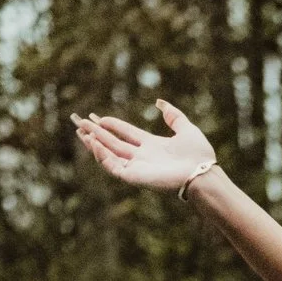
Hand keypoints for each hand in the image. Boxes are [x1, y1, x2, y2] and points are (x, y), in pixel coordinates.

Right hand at [72, 99, 216, 192]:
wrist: (202, 173)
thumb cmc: (199, 155)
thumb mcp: (186, 128)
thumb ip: (173, 116)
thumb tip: (160, 103)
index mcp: (152, 145)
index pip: (126, 133)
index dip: (111, 125)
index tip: (97, 117)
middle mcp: (142, 156)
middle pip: (113, 142)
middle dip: (96, 132)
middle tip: (79, 122)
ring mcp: (137, 167)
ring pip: (109, 154)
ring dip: (94, 143)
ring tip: (81, 132)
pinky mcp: (135, 177)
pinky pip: (113, 166)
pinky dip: (102, 156)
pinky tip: (95, 143)